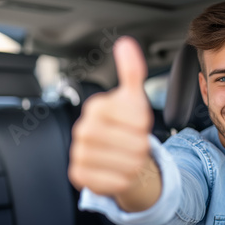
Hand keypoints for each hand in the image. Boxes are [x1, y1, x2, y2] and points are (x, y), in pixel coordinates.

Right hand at [68, 36, 154, 197]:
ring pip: (127, 164)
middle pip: (134, 143)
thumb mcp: (133, 98)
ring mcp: (79, 152)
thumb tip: (125, 43)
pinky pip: (114, 181)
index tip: (137, 124)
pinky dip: (123, 179)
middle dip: (142, 146)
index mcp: (97, 106)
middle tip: (133, 143)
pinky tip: (118, 170)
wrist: (116, 156)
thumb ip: (132, 71)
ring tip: (127, 156)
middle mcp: (83, 128)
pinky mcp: (79, 175)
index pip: (139, 118)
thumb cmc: (126, 127)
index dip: (145, 125)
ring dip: (135, 163)